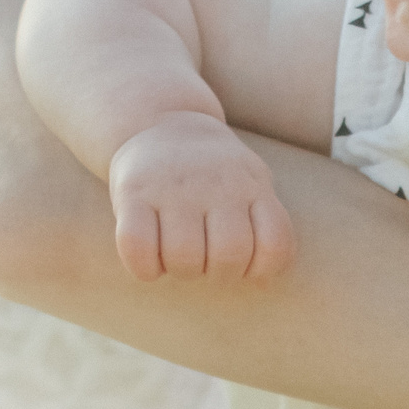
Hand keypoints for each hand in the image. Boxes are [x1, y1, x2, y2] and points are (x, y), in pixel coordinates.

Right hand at [106, 112, 297, 282]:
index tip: (245, 264)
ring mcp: (174, 187)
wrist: (158, 123)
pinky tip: (149, 262)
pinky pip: (137, 247)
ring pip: (184, 257)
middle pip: (229, 255)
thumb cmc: (212, 174)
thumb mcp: (249, 183)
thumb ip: (264, 227)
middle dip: (219, 276)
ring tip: (177, 259)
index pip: (275, 243)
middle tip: (206, 264)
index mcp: (251, 185)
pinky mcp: (133, 192)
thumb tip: (264, 286)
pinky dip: (145, 269)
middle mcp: (216, 184)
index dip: (262, 269)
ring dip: (181, 272)